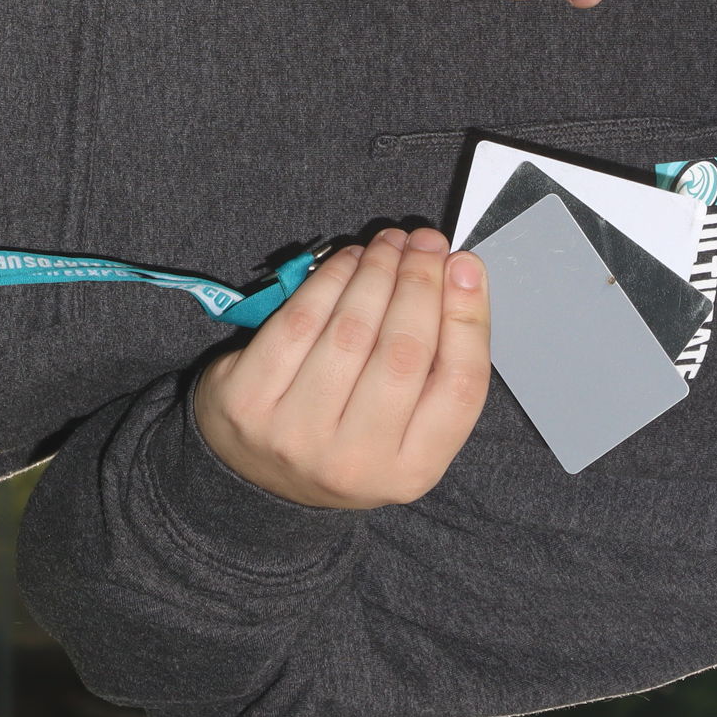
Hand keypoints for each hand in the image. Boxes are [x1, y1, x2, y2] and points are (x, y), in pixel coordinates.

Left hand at [193, 227, 490, 509]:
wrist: (258, 471)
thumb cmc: (345, 436)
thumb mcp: (404, 424)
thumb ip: (438, 361)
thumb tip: (460, 274)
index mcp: (410, 471)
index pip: (459, 385)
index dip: (467, 317)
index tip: (465, 267)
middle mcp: (355, 462)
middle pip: (405, 353)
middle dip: (420, 282)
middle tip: (427, 244)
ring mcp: (296, 434)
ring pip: (351, 330)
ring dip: (378, 271)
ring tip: (391, 245)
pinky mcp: (248, 402)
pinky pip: (299, 321)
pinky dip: (330, 279)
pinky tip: (348, 261)